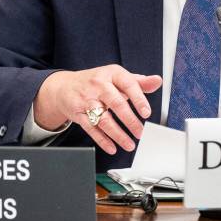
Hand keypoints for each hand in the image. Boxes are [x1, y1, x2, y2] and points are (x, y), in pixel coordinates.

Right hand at [33, 65, 161, 154]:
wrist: (64, 87)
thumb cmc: (96, 82)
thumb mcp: (117, 77)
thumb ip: (138, 81)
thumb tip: (157, 81)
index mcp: (112, 74)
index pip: (128, 84)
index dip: (138, 99)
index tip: (147, 112)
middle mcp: (98, 85)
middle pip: (116, 103)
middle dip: (130, 120)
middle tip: (140, 133)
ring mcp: (87, 100)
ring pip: (104, 119)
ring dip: (118, 134)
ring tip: (130, 144)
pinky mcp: (78, 114)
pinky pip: (91, 129)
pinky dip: (102, 140)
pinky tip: (112, 147)